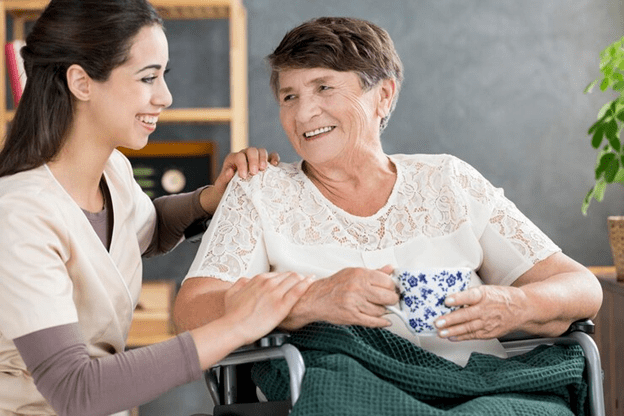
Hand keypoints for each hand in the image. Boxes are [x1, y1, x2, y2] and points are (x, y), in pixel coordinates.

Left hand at [200, 147, 279, 213]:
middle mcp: (245, 155)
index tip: (243, 176)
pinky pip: (272, 155)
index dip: (242, 164)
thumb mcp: (221, 185)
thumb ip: (223, 178)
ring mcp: (256, 158)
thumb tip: (230, 171)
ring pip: (261, 151)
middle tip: (254, 172)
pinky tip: (274, 165)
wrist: (234, 192)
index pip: (239, 156)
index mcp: (233, 158)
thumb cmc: (227, 188)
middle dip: (253, 160)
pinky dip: (274, 158)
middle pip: (251, 150)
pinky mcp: (266, 162)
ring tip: (263, 169)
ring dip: (263, 158)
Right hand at [223, 272, 311, 344]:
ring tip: (310, 281)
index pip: (277, 274)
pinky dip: (306, 284)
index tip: (289, 281)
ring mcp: (275, 293)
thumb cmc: (232, 315)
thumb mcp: (231, 293)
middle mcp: (268, 283)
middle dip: (297, 277)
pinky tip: (311, 282)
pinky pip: (298, 291)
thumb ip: (241, 284)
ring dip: (303, 279)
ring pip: (295, 279)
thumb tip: (246, 281)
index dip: (285, 278)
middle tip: (303, 281)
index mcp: (258, 280)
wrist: (234, 328)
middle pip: (289, 275)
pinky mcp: (282, 306)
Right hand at [284, 265, 398, 328]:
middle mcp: (358, 288)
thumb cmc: (336, 285)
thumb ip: (374, 272)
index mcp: (360, 274)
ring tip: (379, 307)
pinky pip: (373, 321)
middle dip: (392, 300)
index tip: (393, 289)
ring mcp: (355, 303)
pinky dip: (382, 322)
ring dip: (383, 311)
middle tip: (391, 300)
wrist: (316, 298)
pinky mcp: (352, 316)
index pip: (388, 281)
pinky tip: (385, 321)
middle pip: (388, 297)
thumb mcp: (354, 273)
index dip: (393, 287)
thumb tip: (391, 268)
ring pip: (381, 310)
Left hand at [434, 285, 527, 340]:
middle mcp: (486, 309)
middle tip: (438, 322)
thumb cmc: (501, 297)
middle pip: (466, 315)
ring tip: (441, 333)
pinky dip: (461, 337)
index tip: (446, 300)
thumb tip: (450, 300)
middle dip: (450, 320)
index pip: (470, 296)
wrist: (522, 309)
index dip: (458, 298)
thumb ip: (469, 295)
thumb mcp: (486, 290)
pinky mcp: (489, 332)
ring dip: (452, 331)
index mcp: (484, 295)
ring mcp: (488, 322)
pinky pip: (473, 335)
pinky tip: (452, 337)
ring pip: (468, 328)